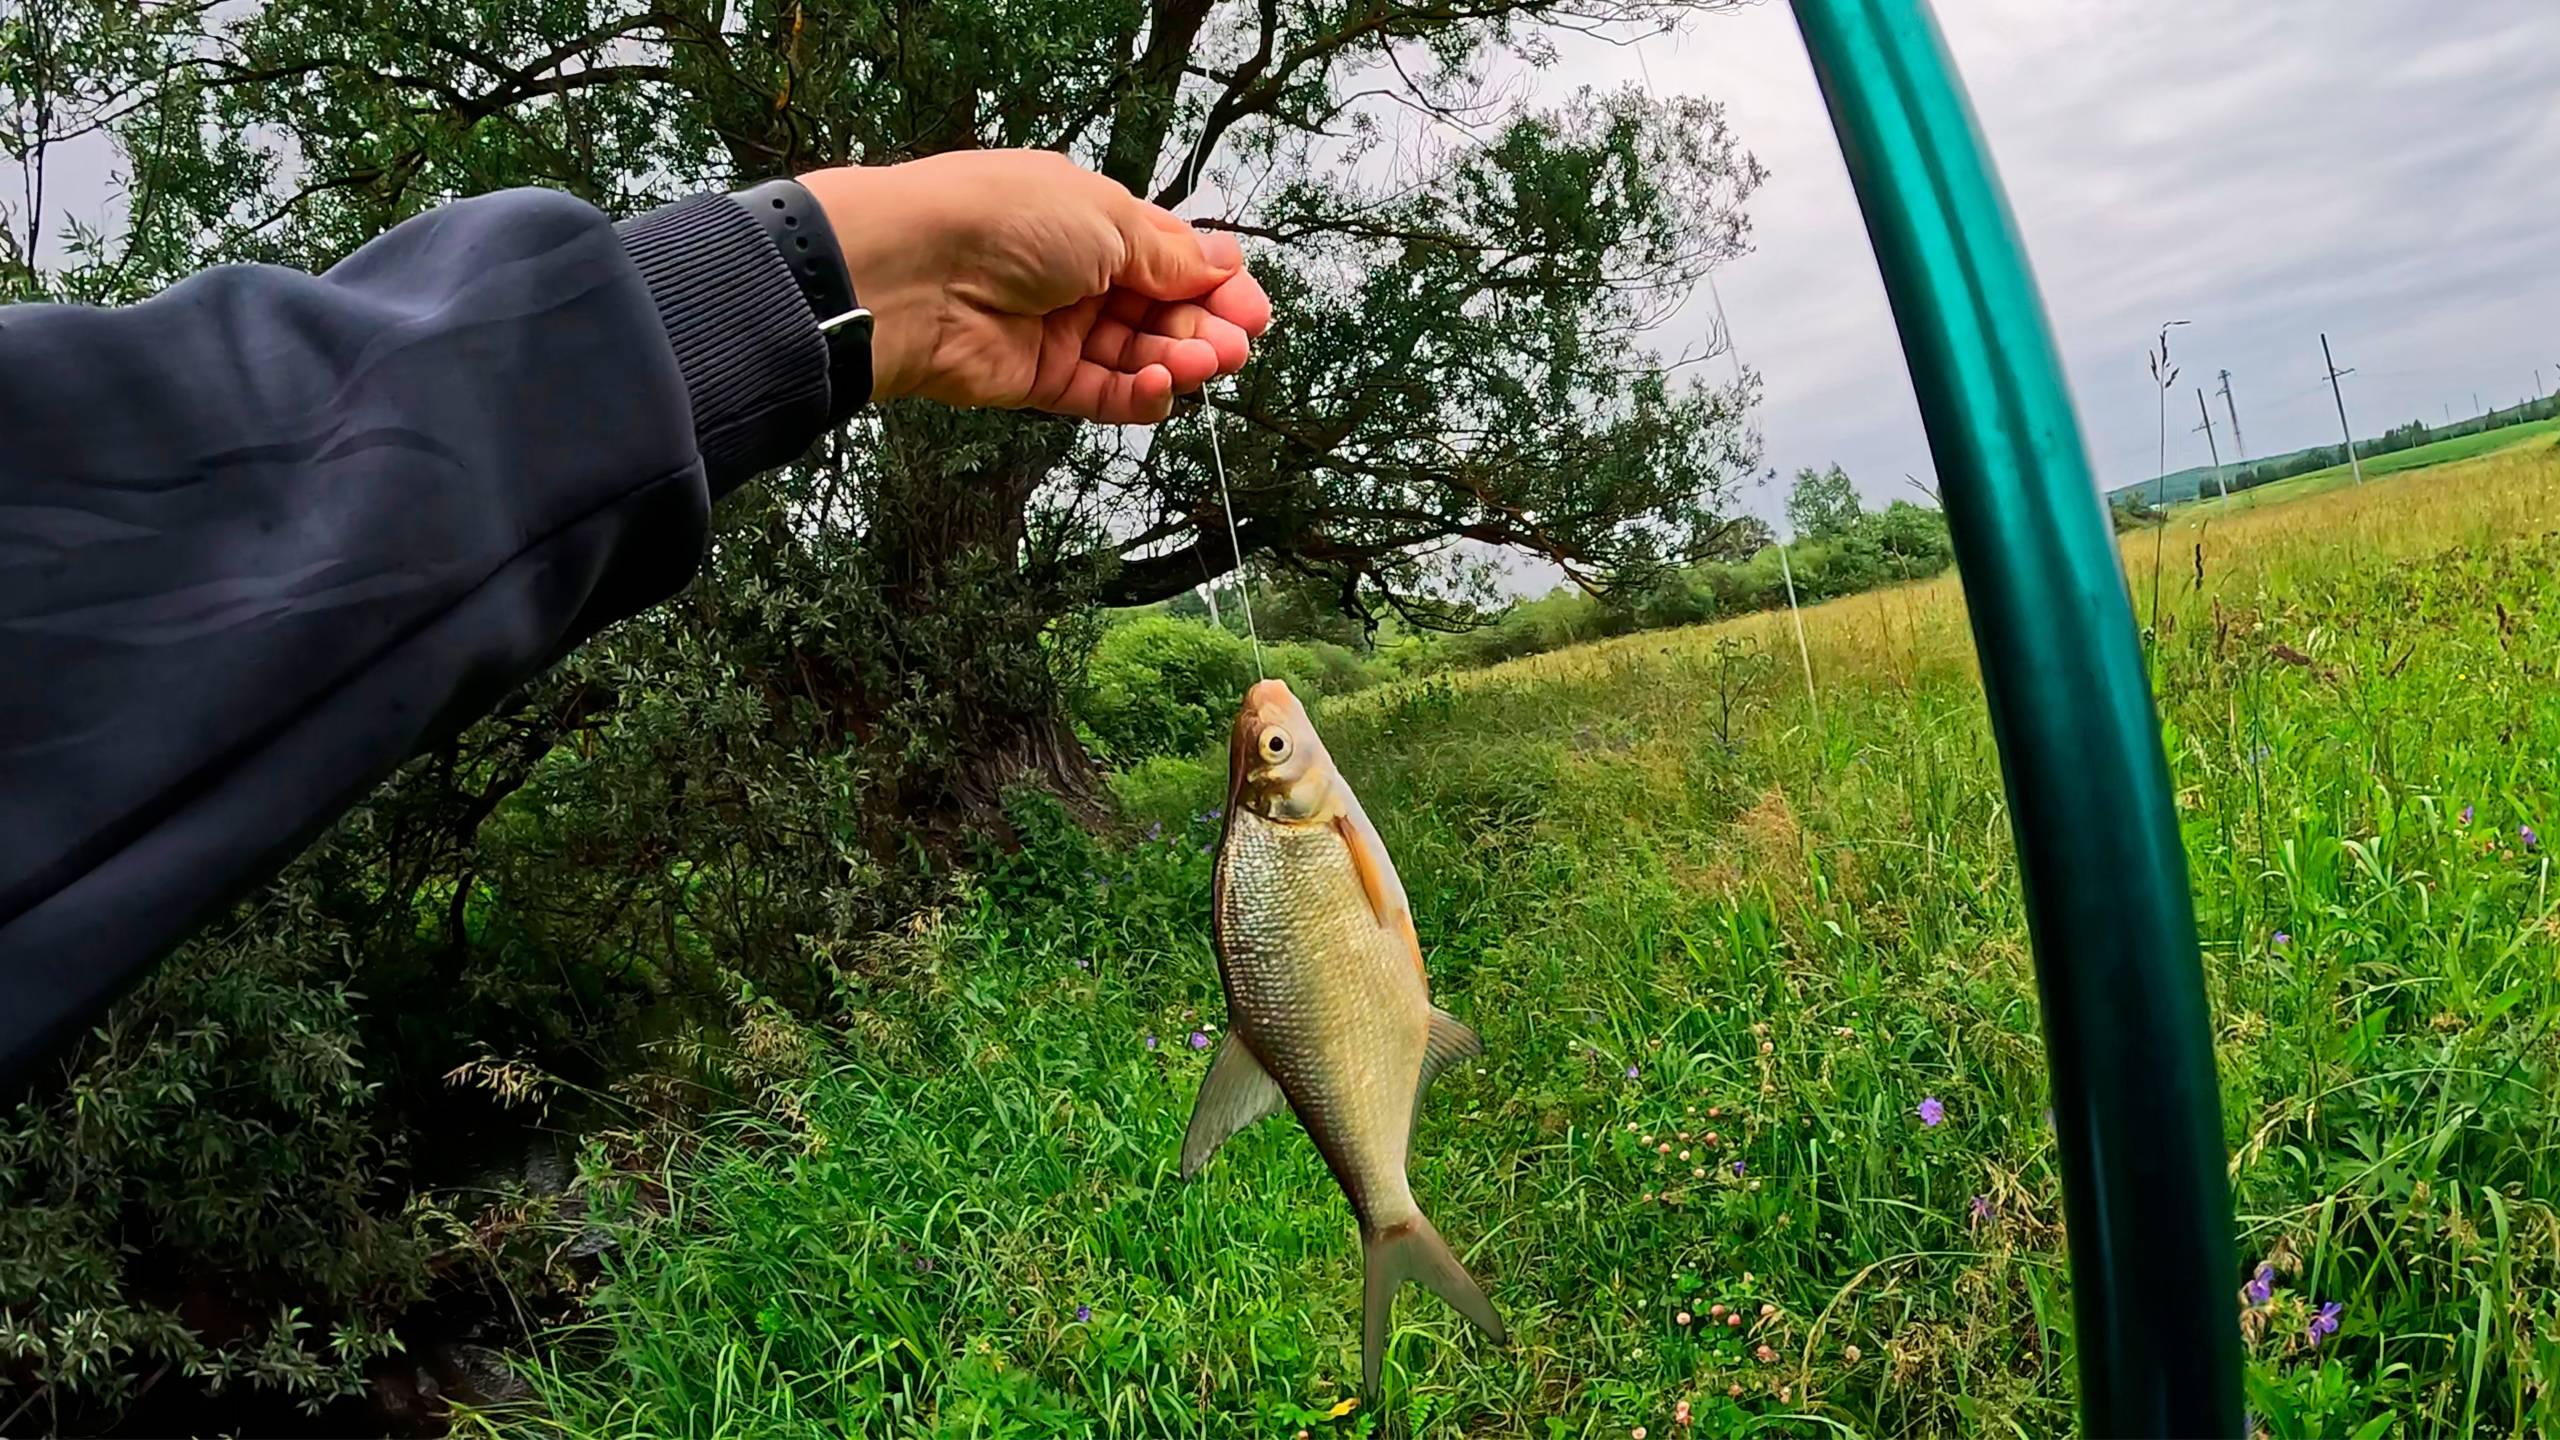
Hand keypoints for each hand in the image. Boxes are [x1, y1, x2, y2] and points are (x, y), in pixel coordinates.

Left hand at [800, 151, 1270, 424]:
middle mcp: (1075, 274)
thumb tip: (1221, 263)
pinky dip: (1138, 395)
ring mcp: (1057, 329)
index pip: (1169, 257)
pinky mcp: (1038, 381)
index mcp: (1090, 219)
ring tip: (1207, 363)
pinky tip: (1163, 385)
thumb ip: (1167, 254)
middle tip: (1238, 345)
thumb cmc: (1000, 219)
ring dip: (1178, 361)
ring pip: (1136, 355)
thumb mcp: (1106, 219)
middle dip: (1204, 327)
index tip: (1253, 308)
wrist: (912, 273)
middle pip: (1160, 310)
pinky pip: (1102, 394)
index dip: (1214, 284)